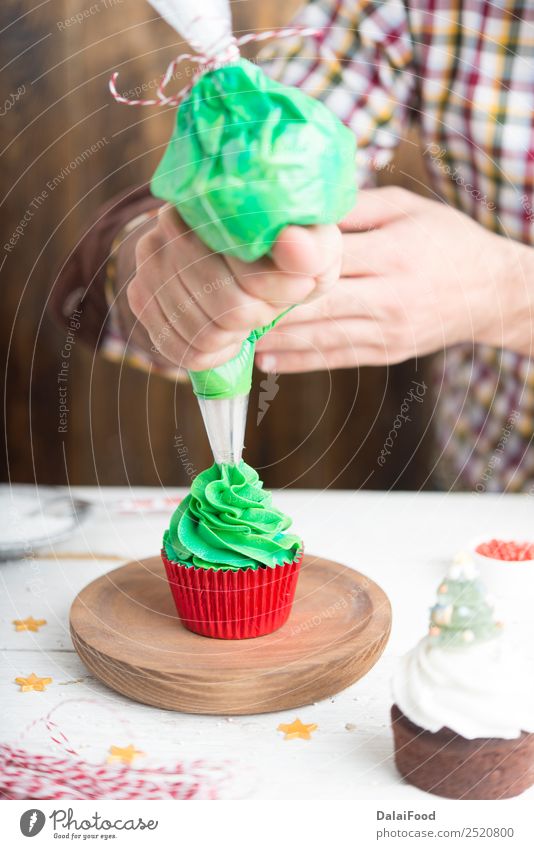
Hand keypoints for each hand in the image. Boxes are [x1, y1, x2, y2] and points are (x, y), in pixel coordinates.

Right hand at [126, 205, 341, 370]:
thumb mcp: (314, 248)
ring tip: (248, 316)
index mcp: (218, 201)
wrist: (251, 257)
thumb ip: (311, 247)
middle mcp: (172, 223)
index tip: (298, 286)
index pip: (250, 273)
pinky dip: (210, 353)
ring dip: (236, 337)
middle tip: (269, 304)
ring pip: (202, 334)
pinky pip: (178, 348)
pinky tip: (225, 334)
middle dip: (259, 316)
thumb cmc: (289, 255)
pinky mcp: (140, 294)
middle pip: (227, 309)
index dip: (280, 293)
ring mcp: (150, 260)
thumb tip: (291, 245)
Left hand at [255, 186, 533, 372]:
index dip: (279, 262)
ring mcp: (387, 331)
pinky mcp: (386, 353)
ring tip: (230, 335)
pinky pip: (335, 359)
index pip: (325, 259)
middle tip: (220, 302)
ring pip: (319, 337)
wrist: (492, 292)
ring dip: (272, 339)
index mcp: (392, 253)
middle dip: (265, 305)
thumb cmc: (447, 241)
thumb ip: (355, 207)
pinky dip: (297, 361)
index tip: (236, 260)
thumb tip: (300, 206)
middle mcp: (388, 296)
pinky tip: (265, 360)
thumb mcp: (407, 208)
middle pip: (314, 303)